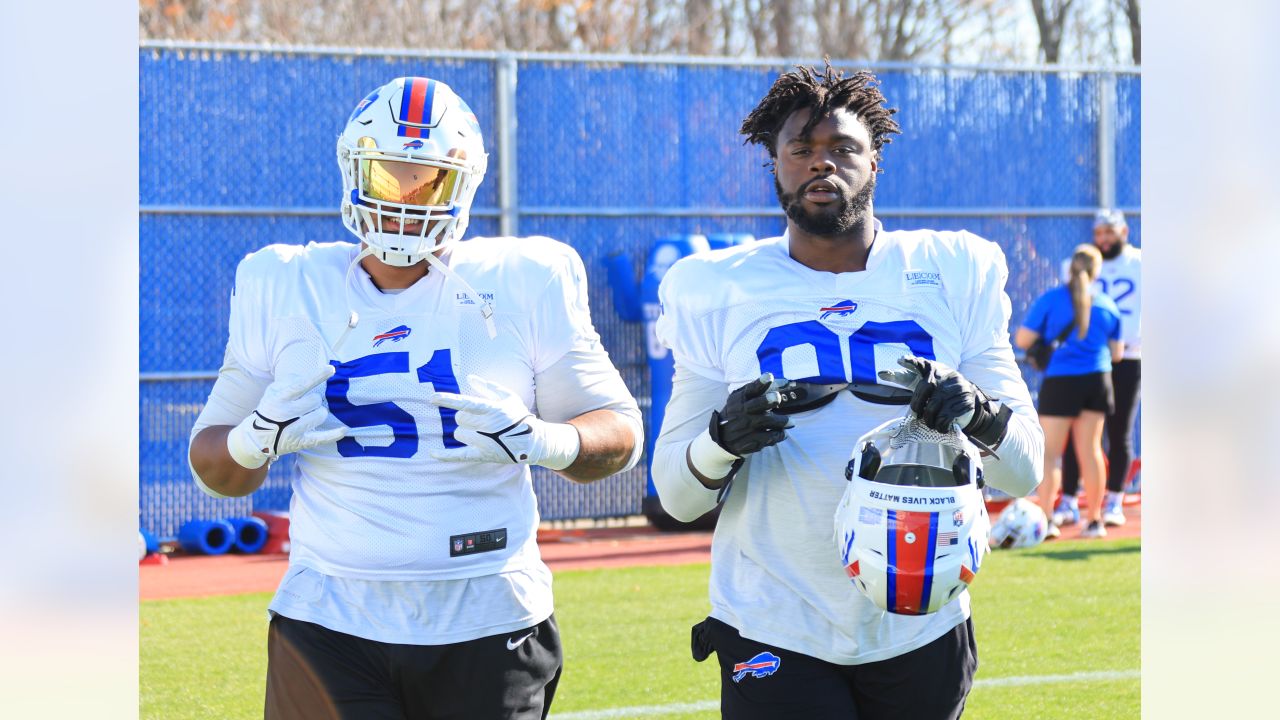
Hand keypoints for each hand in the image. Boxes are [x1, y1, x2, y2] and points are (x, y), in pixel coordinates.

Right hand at [227, 365, 346, 468]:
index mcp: (279, 399)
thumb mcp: (273, 391)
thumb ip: (290, 381)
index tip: (330, 369)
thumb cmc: (270, 409)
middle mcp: (285, 414)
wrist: (257, 437)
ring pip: (320, 415)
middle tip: (305, 404)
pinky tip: (344, 429)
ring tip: (308, 415)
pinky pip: (322, 438)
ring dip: (319, 412)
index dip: (317, 376)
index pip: (301, 385)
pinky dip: (335, 434)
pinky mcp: (301, 442)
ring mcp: (293, 430)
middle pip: (315, 400)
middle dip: (314, 400)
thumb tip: (311, 376)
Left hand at [428, 376, 579, 469]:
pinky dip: (445, 455)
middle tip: (478, 420)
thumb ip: (488, 387)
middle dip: (464, 417)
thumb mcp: (508, 397)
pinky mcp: (482, 455)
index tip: (431, 398)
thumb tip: (469, 377)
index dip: (447, 400)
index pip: (465, 403)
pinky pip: (459, 455)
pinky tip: (432, 453)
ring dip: (465, 431)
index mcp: (492, 409)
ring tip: (481, 433)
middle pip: (459, 418)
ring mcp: (484, 441)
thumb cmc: (519, 416)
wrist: (534, 441)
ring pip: (459, 434)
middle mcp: (486, 425)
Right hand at [709, 373, 792, 456]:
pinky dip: (778, 435)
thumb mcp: (744, 398)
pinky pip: (768, 438)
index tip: (769, 376)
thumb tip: (785, 382)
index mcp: (742, 398)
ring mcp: (746, 426)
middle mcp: (744, 411)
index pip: (751, 389)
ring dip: (781, 421)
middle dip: (767, 400)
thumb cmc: (738, 412)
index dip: (761, 382)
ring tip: (791, 422)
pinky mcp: (750, 440)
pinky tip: (783, 433)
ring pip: (765, 422)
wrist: (722, 436)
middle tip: (777, 397)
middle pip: (756, 404)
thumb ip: (764, 389)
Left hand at [877, 356, 1010, 447]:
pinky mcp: (964, 402)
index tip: (901, 360)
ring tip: (929, 422)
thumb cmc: (939, 392)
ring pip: (933, 407)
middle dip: (917, 405)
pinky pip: (945, 417)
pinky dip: (939, 425)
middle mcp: (947, 376)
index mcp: (936, 369)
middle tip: (917, 414)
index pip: (922, 363)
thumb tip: (881, 373)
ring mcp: (957, 389)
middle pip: (925, 388)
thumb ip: (906, 377)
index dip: (911, 361)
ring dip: (928, 419)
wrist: (969, 402)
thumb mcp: (925, 382)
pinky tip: (939, 427)